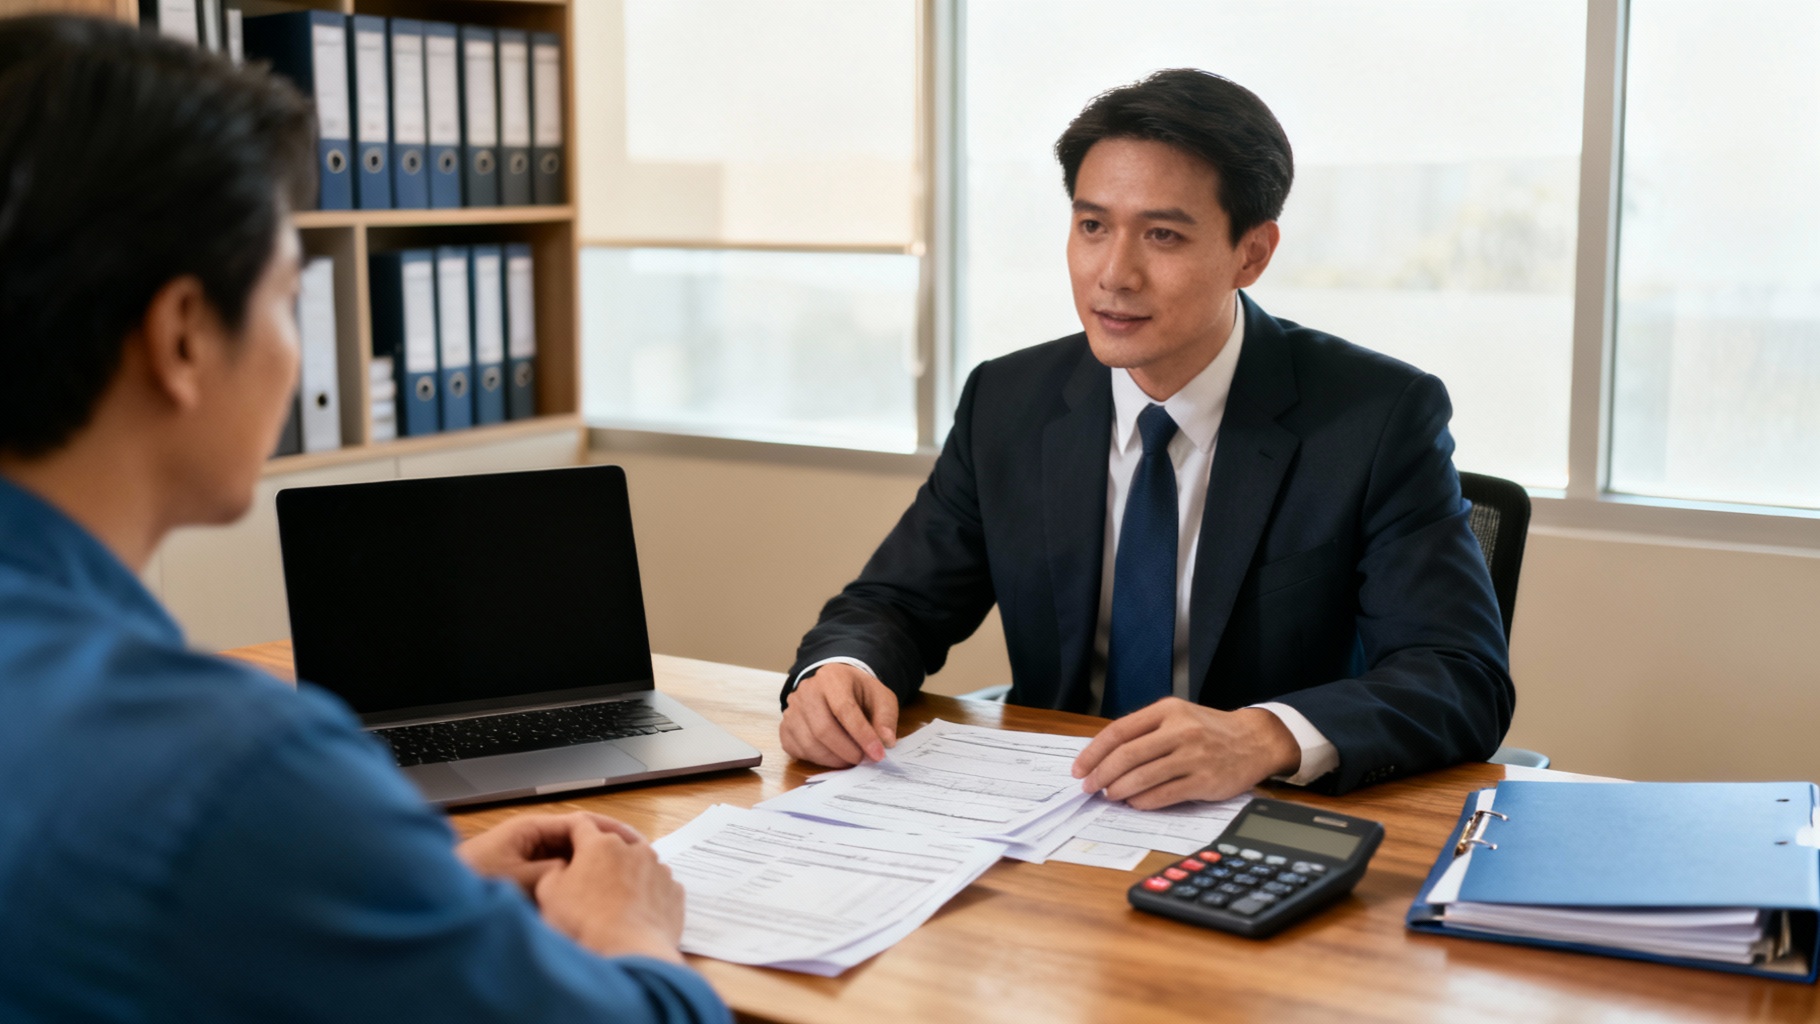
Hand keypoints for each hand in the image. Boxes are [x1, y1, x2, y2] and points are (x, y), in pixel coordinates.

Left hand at [456, 812, 635, 893]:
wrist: (435, 897)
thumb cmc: (468, 881)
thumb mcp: (517, 879)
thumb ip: (553, 873)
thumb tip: (581, 873)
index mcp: (530, 829)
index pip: (581, 822)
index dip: (609, 831)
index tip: (631, 842)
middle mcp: (531, 839)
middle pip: (578, 839)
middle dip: (604, 850)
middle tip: (633, 862)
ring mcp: (527, 857)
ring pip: (569, 859)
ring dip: (588, 868)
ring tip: (617, 880)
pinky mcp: (522, 876)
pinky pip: (556, 875)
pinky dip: (572, 882)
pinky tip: (587, 897)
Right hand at [534, 817, 686, 963]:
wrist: (629, 951)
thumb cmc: (586, 922)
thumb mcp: (549, 894)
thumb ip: (553, 872)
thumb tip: (562, 870)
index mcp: (600, 844)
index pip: (581, 826)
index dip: (571, 834)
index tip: (567, 845)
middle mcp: (634, 849)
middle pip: (614, 846)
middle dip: (602, 860)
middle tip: (591, 885)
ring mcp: (659, 869)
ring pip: (639, 865)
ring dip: (628, 877)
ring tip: (615, 904)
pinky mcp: (675, 891)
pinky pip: (658, 887)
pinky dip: (648, 896)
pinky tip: (636, 914)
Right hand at [779, 663, 899, 766]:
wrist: (835, 688)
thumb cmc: (859, 693)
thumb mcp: (881, 698)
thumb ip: (885, 718)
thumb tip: (886, 741)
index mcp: (832, 677)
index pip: (845, 709)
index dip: (862, 735)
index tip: (877, 754)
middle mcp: (807, 690)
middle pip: (823, 729)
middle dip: (847, 751)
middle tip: (863, 760)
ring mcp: (792, 709)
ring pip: (809, 743)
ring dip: (833, 759)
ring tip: (850, 759)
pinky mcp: (784, 726)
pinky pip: (796, 749)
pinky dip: (816, 759)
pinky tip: (832, 756)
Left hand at [1071, 699, 1300, 808]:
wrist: (1255, 740)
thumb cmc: (1208, 730)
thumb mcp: (1177, 716)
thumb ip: (1145, 732)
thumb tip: (1104, 758)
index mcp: (1167, 711)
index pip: (1119, 731)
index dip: (1094, 752)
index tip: (1079, 769)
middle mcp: (1180, 730)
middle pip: (1127, 755)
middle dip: (1101, 774)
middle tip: (1089, 787)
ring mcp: (1193, 756)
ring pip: (1143, 777)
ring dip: (1119, 790)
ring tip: (1110, 795)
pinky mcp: (1204, 781)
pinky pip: (1163, 795)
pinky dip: (1143, 801)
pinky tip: (1134, 803)